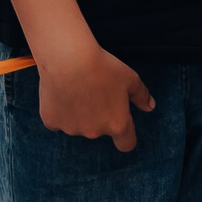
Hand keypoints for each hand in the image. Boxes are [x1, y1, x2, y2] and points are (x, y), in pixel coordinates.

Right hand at [35, 40, 153, 151]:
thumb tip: (149, 106)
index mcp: (118, 124)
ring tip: (73, 90)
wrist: (67, 58)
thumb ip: (141, 95)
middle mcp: (95, 131)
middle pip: (98, 130)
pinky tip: (58, 94)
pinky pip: (55, 121)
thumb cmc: (101, 66)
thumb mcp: (129, 78)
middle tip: (92, 94)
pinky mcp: (51, 120)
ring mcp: (71, 128)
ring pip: (76, 125)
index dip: (124, 136)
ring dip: (77, 114)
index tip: (119, 123)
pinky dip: (57, 111)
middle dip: (96, 117)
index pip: (126, 144)